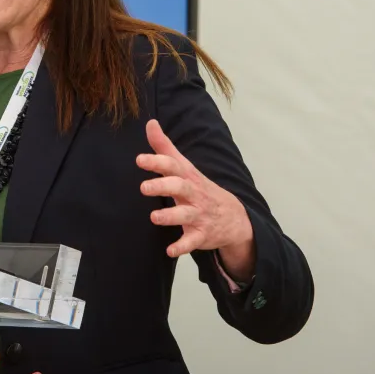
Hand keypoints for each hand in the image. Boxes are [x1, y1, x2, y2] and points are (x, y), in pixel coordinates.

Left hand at [138, 119, 254, 272]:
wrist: (235, 217)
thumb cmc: (200, 187)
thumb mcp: (185, 166)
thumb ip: (165, 147)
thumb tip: (150, 122)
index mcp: (187, 177)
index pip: (173, 166)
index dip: (157, 162)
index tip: (139, 160)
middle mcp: (194, 194)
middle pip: (180, 187)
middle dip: (163, 186)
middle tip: (143, 188)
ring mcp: (199, 215)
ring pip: (185, 215)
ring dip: (170, 216)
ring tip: (154, 217)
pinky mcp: (201, 235)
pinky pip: (192, 242)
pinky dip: (182, 246)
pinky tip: (170, 251)